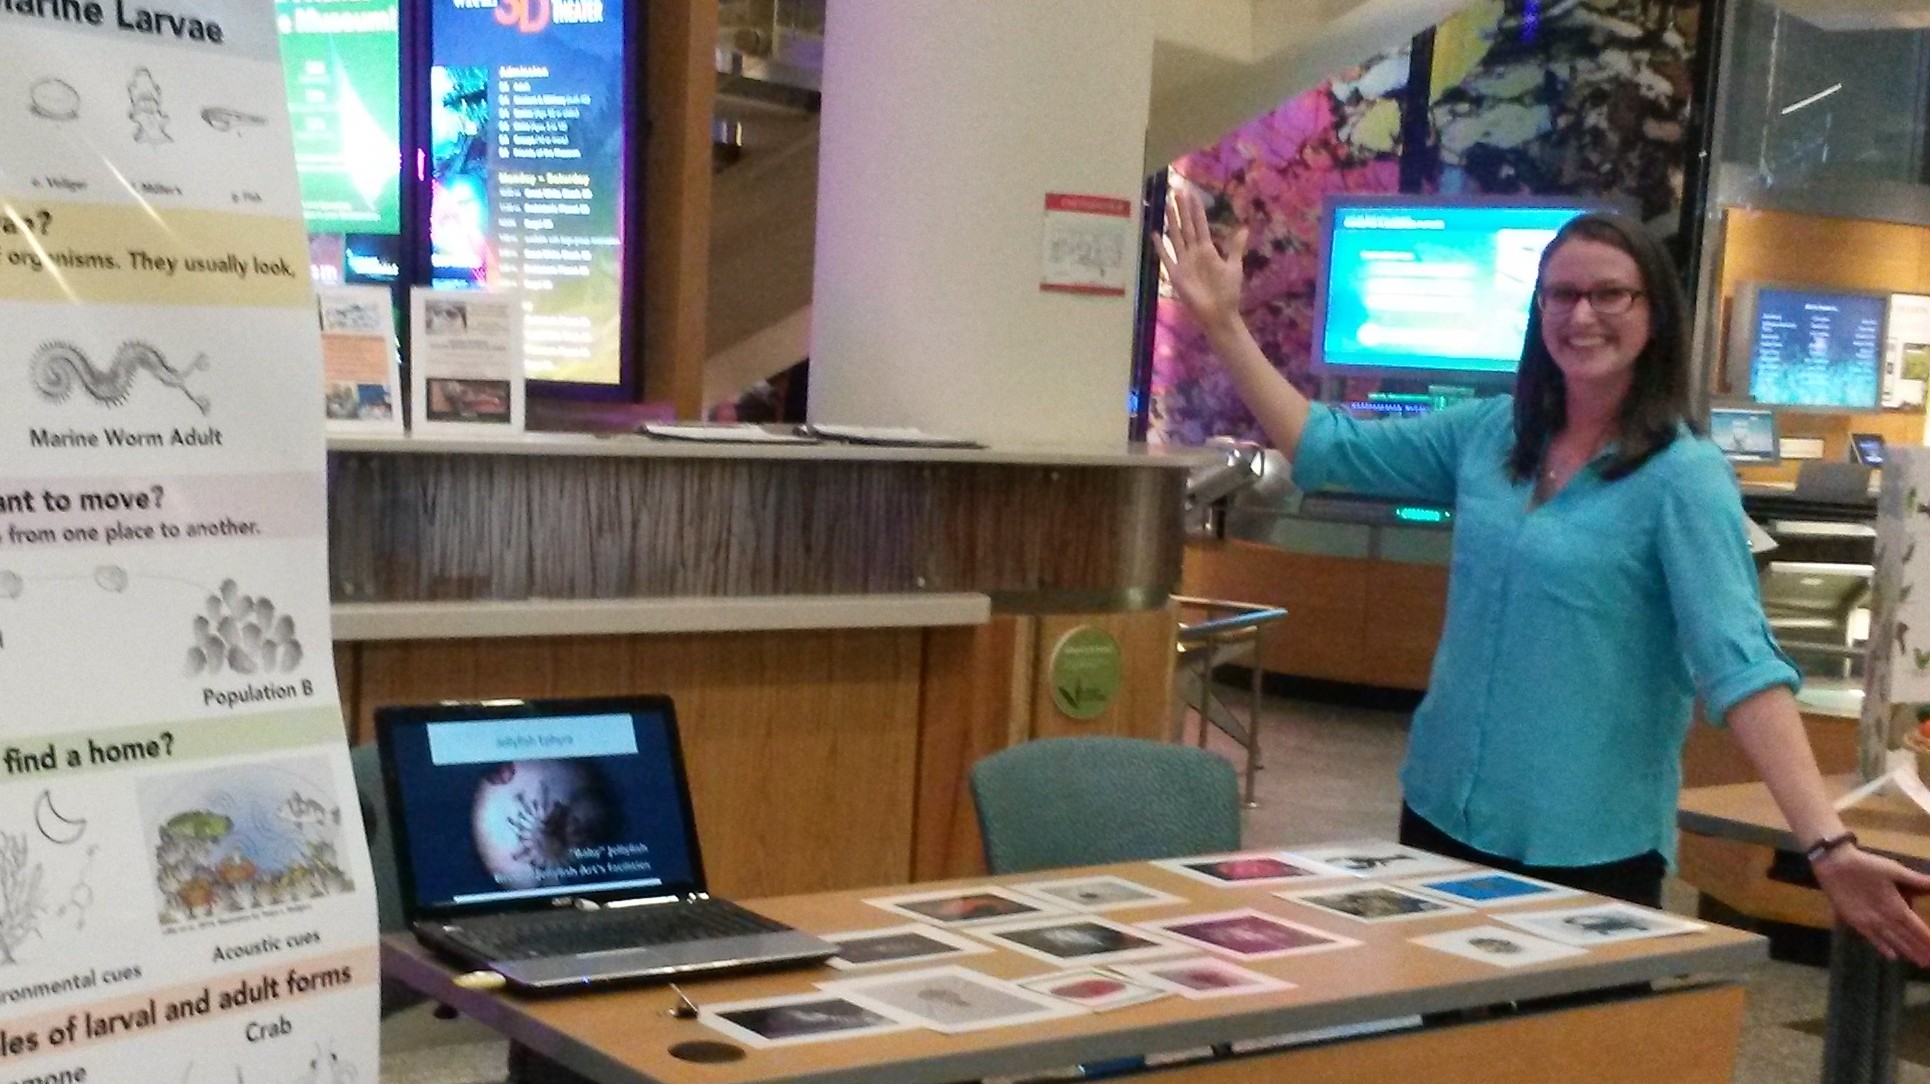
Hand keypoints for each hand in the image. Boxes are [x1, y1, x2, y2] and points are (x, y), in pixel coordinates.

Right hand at [1155, 188, 1249, 334]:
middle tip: (1177, 190)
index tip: (1192, 193)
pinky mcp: (1176, 275)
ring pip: (1176, 237)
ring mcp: (1183, 262)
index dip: (1196, 209)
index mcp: (1207, 249)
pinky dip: (1160, 247)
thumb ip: (1235, 247)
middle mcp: (1193, 253)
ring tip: (1167, 205)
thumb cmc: (1228, 292)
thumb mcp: (1234, 267)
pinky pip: (1166, 258)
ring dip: (1172, 221)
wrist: (1218, 314)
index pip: (1200, 224)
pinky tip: (1155, 234)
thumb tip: (1243, 228)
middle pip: (1186, 226)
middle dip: (1182, 209)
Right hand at [1810, 845, 1929, 965]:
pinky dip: (1883, 948)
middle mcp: (1884, 920)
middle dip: (1921, 951)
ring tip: (1921, 963)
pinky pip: (1872, 939)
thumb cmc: (1865, 865)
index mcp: (1896, 907)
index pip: (1918, 930)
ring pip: (1892, 942)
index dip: (1928, 942)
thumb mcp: (1894, 869)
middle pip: (1907, 939)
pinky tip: (1892, 956)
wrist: (1833, 865)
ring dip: (1908, 953)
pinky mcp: (1855, 922)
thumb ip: (1917, 880)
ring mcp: (1869, 923)